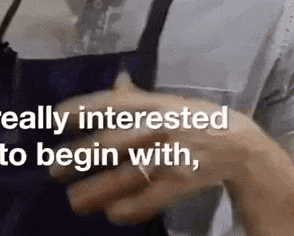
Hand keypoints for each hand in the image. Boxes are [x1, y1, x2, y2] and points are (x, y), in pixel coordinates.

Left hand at [49, 73, 268, 224]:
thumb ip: (138, 97)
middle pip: (114, 141)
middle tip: (54, 169)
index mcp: (153, 104)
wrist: (239, 144)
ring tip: (74, 200)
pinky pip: (153, 197)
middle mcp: (159, 127)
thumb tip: (115, 80)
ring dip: (98, 189)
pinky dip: (132, 207)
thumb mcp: (168, 102)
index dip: (84, 109)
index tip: (57, 118)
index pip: (113, 103)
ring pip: (129, 174)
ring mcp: (171, 155)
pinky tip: (112, 213)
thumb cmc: (195, 120)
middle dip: (81, 156)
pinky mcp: (183, 181)